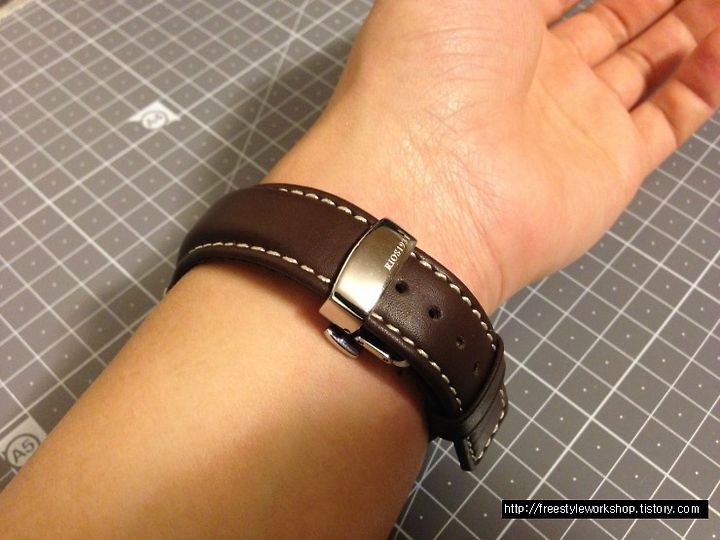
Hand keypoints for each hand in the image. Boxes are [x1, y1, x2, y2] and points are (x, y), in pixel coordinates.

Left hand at [266, 0, 719, 311]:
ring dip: (690, 25)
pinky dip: (706, 80)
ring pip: (650, 62)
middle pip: (615, 17)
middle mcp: (534, 73)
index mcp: (492, 25)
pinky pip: (673, 117)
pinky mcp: (610, 165)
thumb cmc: (432, 63)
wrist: (430, 185)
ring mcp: (573, 121)